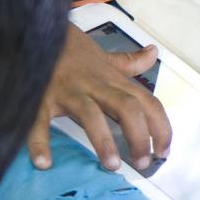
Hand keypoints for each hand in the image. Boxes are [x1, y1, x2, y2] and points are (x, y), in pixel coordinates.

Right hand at [27, 25, 171, 169]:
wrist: (34, 33)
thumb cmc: (70, 50)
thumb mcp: (102, 56)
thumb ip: (128, 61)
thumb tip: (153, 53)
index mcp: (112, 80)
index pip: (147, 102)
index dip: (161, 127)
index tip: (164, 151)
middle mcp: (94, 85)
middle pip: (126, 108)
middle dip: (139, 137)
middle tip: (142, 163)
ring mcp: (67, 92)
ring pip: (91, 115)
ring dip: (104, 141)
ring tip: (111, 165)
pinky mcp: (40, 98)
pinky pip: (40, 121)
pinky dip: (41, 142)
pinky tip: (44, 162)